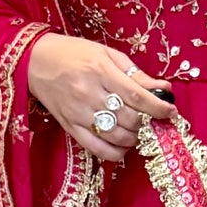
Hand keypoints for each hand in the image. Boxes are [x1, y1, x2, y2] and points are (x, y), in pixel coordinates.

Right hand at [25, 34, 175, 166]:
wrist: (34, 61)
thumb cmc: (74, 53)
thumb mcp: (106, 54)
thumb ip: (135, 73)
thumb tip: (163, 89)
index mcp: (100, 71)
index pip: (137, 96)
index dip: (158, 108)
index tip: (171, 112)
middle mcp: (89, 94)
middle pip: (129, 118)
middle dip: (148, 122)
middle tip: (154, 120)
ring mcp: (78, 113)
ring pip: (116, 136)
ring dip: (135, 138)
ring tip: (140, 130)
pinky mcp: (69, 127)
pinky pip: (96, 148)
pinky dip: (115, 152)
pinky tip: (124, 146)